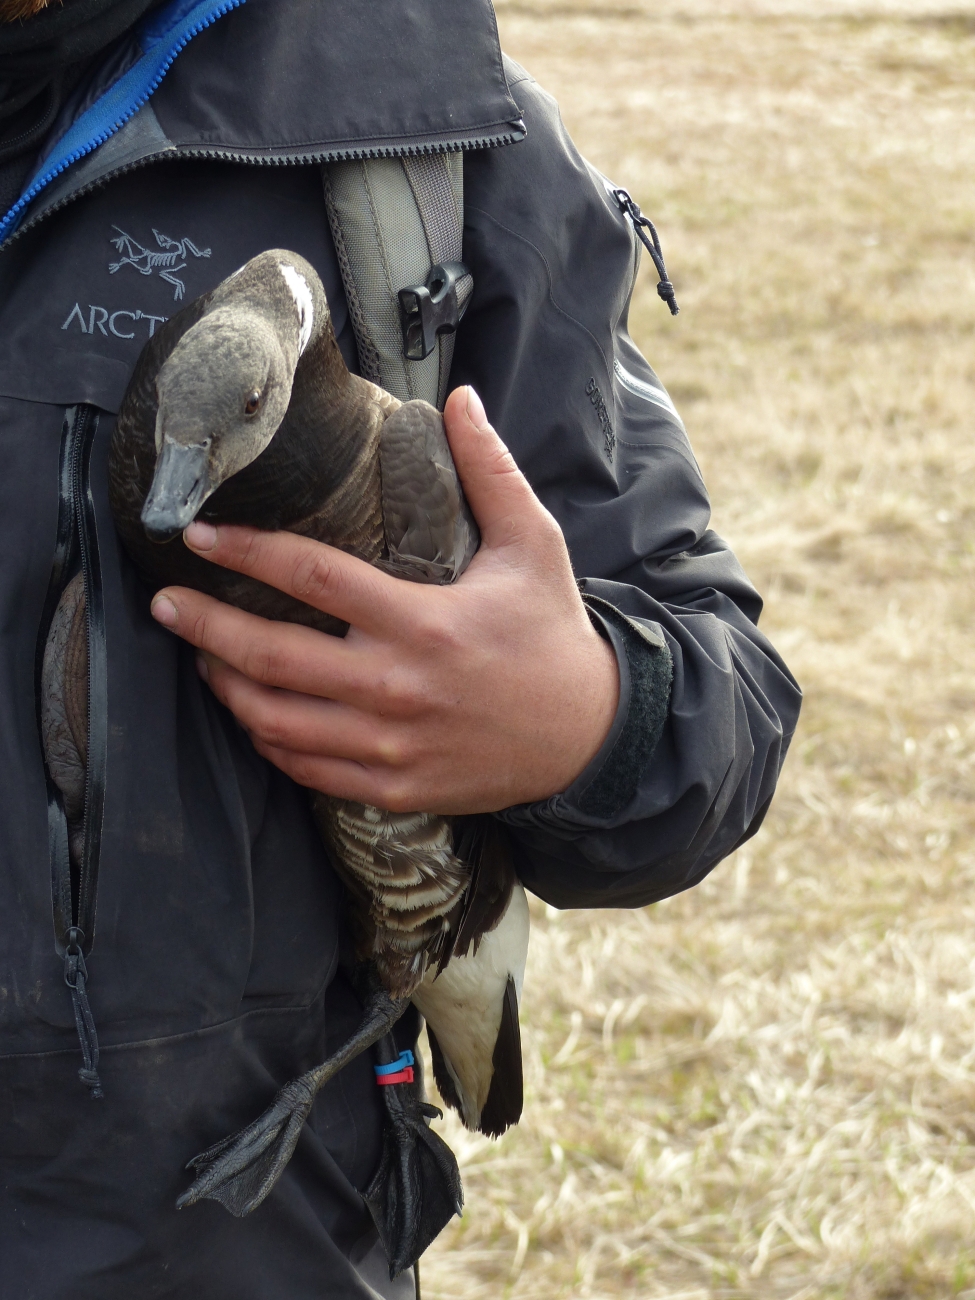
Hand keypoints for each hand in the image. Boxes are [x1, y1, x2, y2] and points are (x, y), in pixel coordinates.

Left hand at [150, 386, 618, 814]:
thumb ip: (491, 471)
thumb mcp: (534, 545)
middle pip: (272, 657)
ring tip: (201, 658)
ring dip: (226, 687)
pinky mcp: (393, 785)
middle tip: (165, 602)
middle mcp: (397, 687)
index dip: (246, 552)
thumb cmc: (552, 635)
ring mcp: (391, 744)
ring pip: (276, 721)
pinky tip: (254, 714)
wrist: (587, 736)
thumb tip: (461, 398)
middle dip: (204, 626)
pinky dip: (269, 742)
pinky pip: (307, 769)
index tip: (200, 536)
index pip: (313, 578)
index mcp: (424, 622)